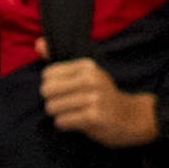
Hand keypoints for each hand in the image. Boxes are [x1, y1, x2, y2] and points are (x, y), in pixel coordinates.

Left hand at [36, 58, 159, 146]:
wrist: (130, 117)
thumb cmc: (101, 95)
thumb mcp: (85, 74)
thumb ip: (59, 62)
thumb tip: (38, 43)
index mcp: (87, 66)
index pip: (47, 74)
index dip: (52, 86)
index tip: (68, 91)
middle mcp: (91, 78)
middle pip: (46, 90)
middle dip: (52, 101)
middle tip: (68, 104)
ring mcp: (94, 97)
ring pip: (51, 107)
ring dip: (59, 114)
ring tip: (74, 113)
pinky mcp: (94, 116)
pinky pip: (61, 121)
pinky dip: (65, 125)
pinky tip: (79, 122)